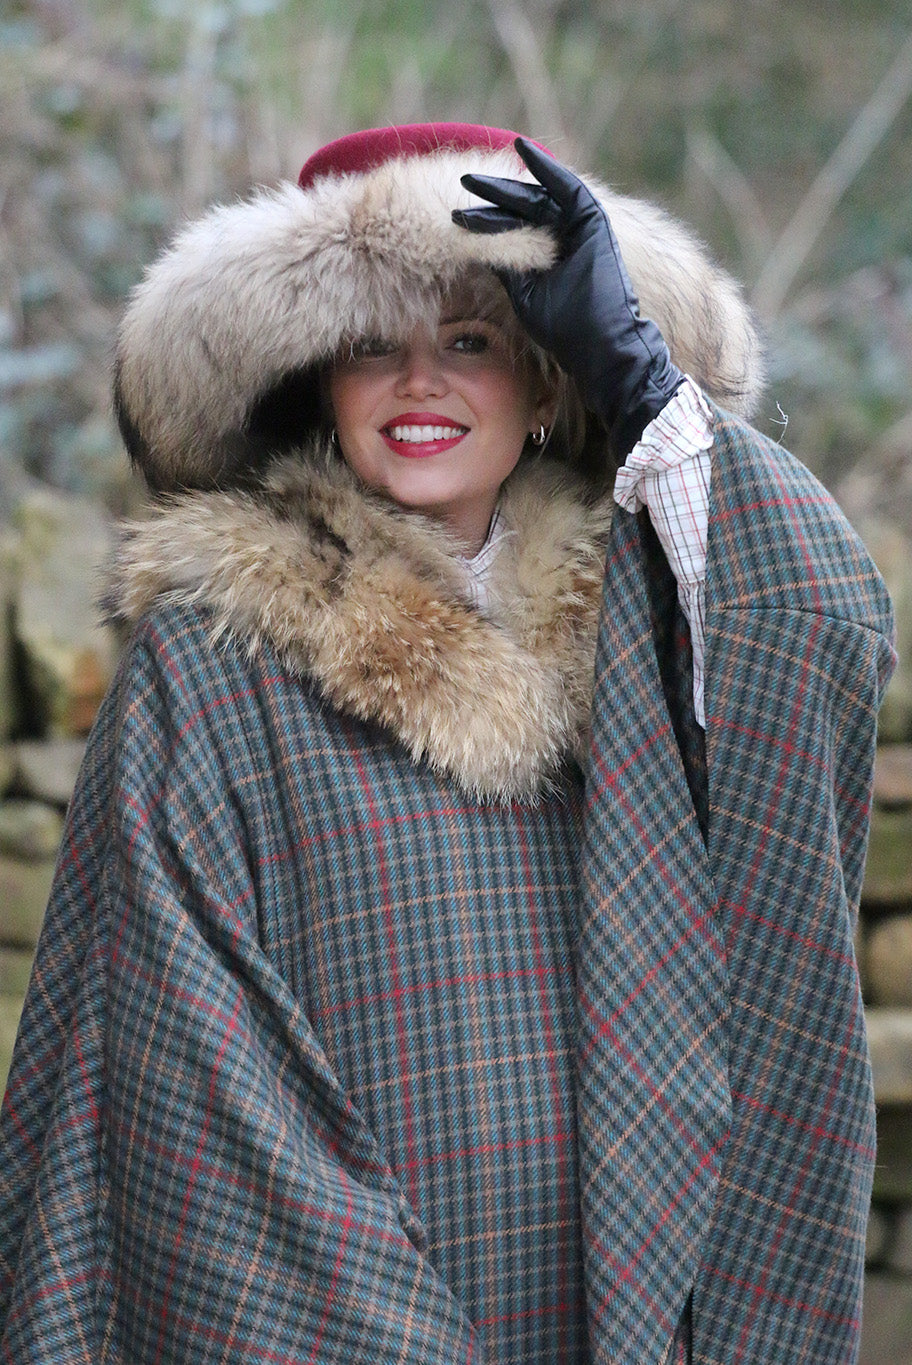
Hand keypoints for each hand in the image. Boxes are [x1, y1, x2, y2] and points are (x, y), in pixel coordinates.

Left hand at [452, 137, 683, 453]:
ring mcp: (578, 227)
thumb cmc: (564, 328)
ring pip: (537, 197)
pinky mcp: (593, 219)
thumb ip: (507, 268)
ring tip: (473, 176)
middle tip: (461, 182)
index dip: (485, 220)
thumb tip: (477, 246)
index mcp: (547, 256)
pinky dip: (546, 167)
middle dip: (491, 196)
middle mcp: (563, 238)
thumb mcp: (525, 295)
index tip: (454, 215)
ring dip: (507, 183)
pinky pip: (567, 185)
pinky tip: (522, 150)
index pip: (513, 229)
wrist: (599, 342)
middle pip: (522, 209)